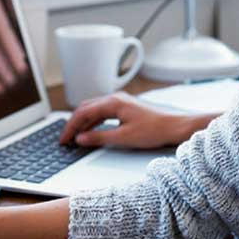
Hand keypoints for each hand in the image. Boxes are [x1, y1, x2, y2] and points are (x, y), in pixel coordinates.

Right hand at [59, 93, 217, 148]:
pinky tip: (90, 132)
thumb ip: (99, 138)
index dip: (70, 127)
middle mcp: (115, 99)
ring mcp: (120, 102)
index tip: (63, 139)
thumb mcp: (123, 138)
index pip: (83, 113)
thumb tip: (81, 139)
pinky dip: (93, 122)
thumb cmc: (154, 130)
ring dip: (83, 123)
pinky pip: (103, 113)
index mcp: (112, 103)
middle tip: (65, 139)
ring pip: (93, 111)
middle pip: (85, 109)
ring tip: (75, 137)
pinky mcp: (125, 108)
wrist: (175, 126)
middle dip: (73, 124)